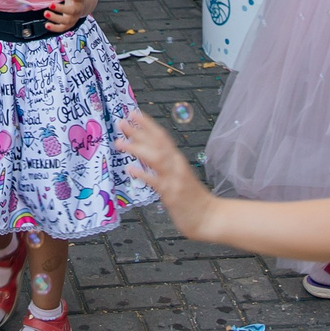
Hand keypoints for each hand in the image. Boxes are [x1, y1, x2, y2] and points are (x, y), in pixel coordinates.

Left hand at [116, 110, 216, 240]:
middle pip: (157, 143)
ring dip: (137, 148)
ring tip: (120, 142)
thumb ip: (164, 164)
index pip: (162, 137)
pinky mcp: (172, 194)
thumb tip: (145, 153)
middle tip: (121, 121)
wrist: (209, 217)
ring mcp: (175, 179)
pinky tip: (129, 168)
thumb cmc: (192, 198)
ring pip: (156, 158)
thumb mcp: (178, 176)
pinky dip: (143, 174)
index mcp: (177, 159)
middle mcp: (176, 165)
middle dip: (139, 131)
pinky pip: (156, 181)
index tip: (133, 113)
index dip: (148, 124)